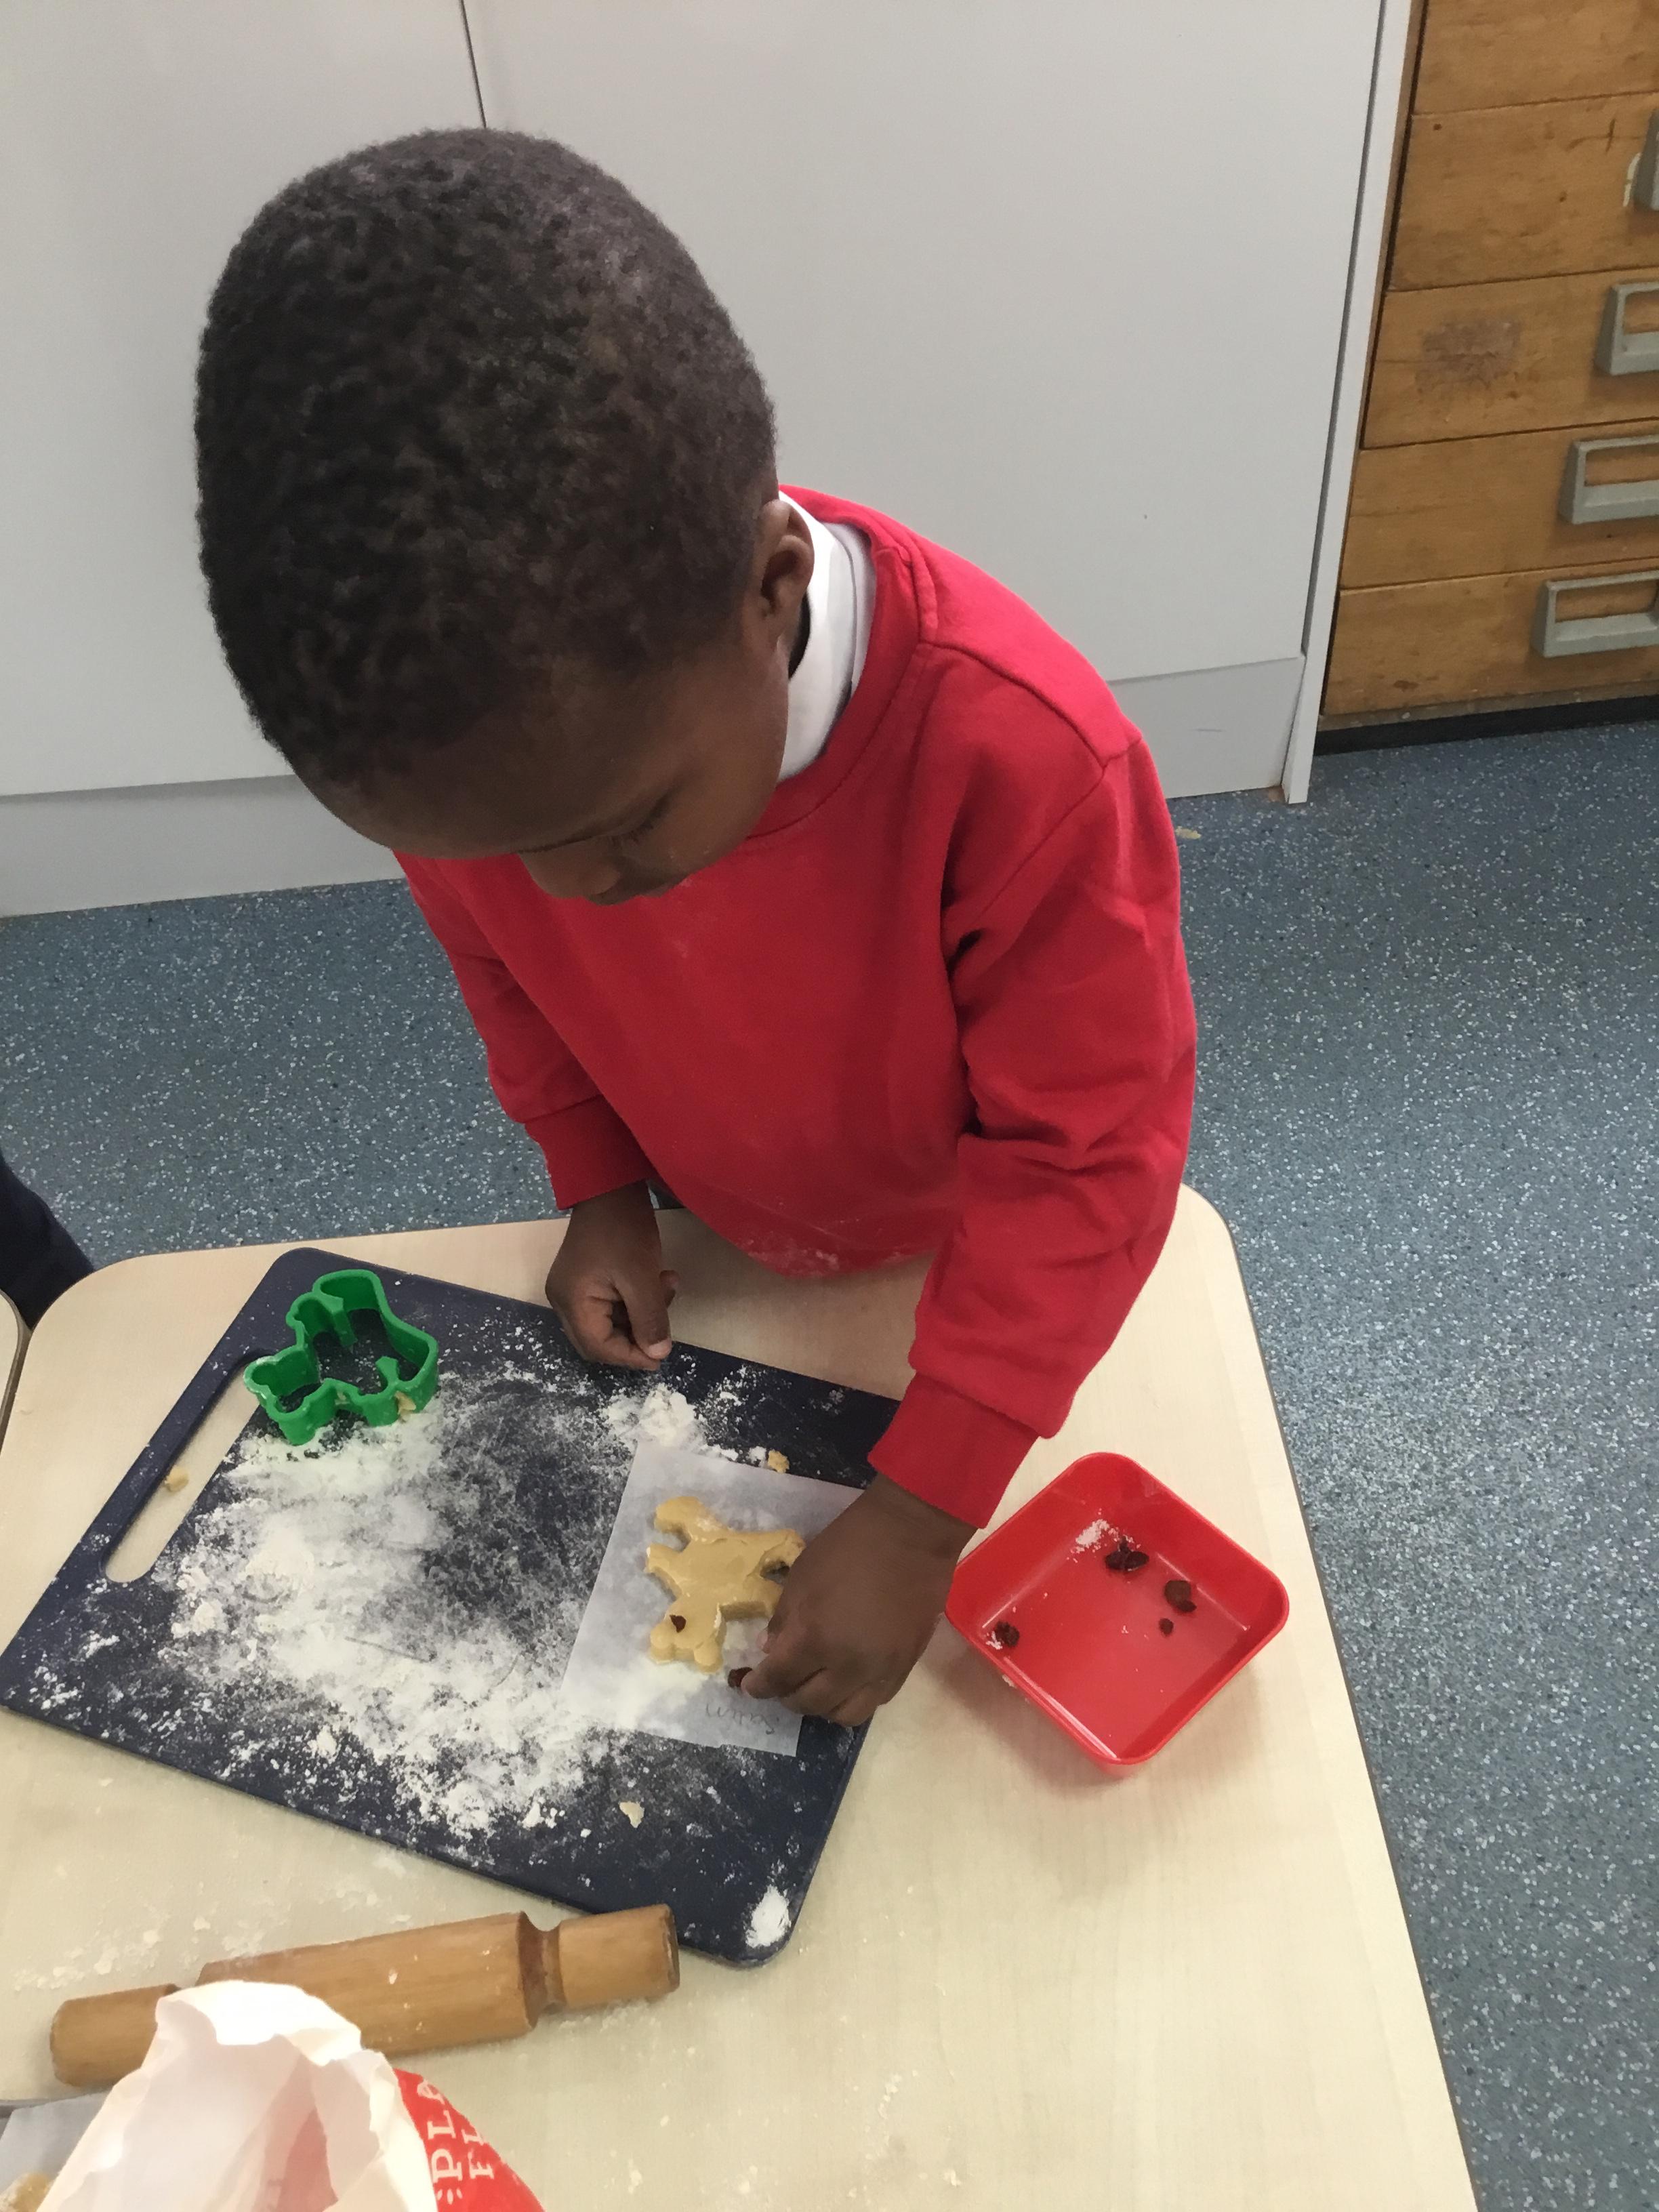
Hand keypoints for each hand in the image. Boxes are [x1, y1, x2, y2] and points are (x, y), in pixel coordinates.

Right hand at [545, 1182, 678, 1371]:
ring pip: (609, 1323)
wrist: (609, 1185)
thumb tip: (658, 1355)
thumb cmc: (623, 1229)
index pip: (599, 1348)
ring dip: (640, 1313)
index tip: (662, 1356)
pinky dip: (634, 1300)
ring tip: (667, 1286)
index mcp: (571, 1302)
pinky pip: (609, 1304)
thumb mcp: (642, 1277)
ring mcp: (571, 1289)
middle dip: (636, 1336)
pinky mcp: (583, 1279)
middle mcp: (563, 1300)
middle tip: (665, 1324)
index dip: (631, 1357)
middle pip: (600, 1340)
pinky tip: (658, 1279)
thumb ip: (649, 1319)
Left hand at [740, 1477, 973, 1724]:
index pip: (779, 1679)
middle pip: (809, 1703)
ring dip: (822, 1705)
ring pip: (844, 1714)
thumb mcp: (802, 1575)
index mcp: (815, 1637)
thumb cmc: (850, 1546)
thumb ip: (784, 1619)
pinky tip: (846, 1682)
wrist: (911, 1535)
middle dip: (786, 1696)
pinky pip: (874, 1703)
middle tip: (780, 1683)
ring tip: (815, 1687)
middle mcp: (848, 1665)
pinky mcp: (904, 1667)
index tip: (750, 1685)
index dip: (758, 1686)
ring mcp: (880, 1670)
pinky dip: (853, 1699)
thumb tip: (771, 1651)